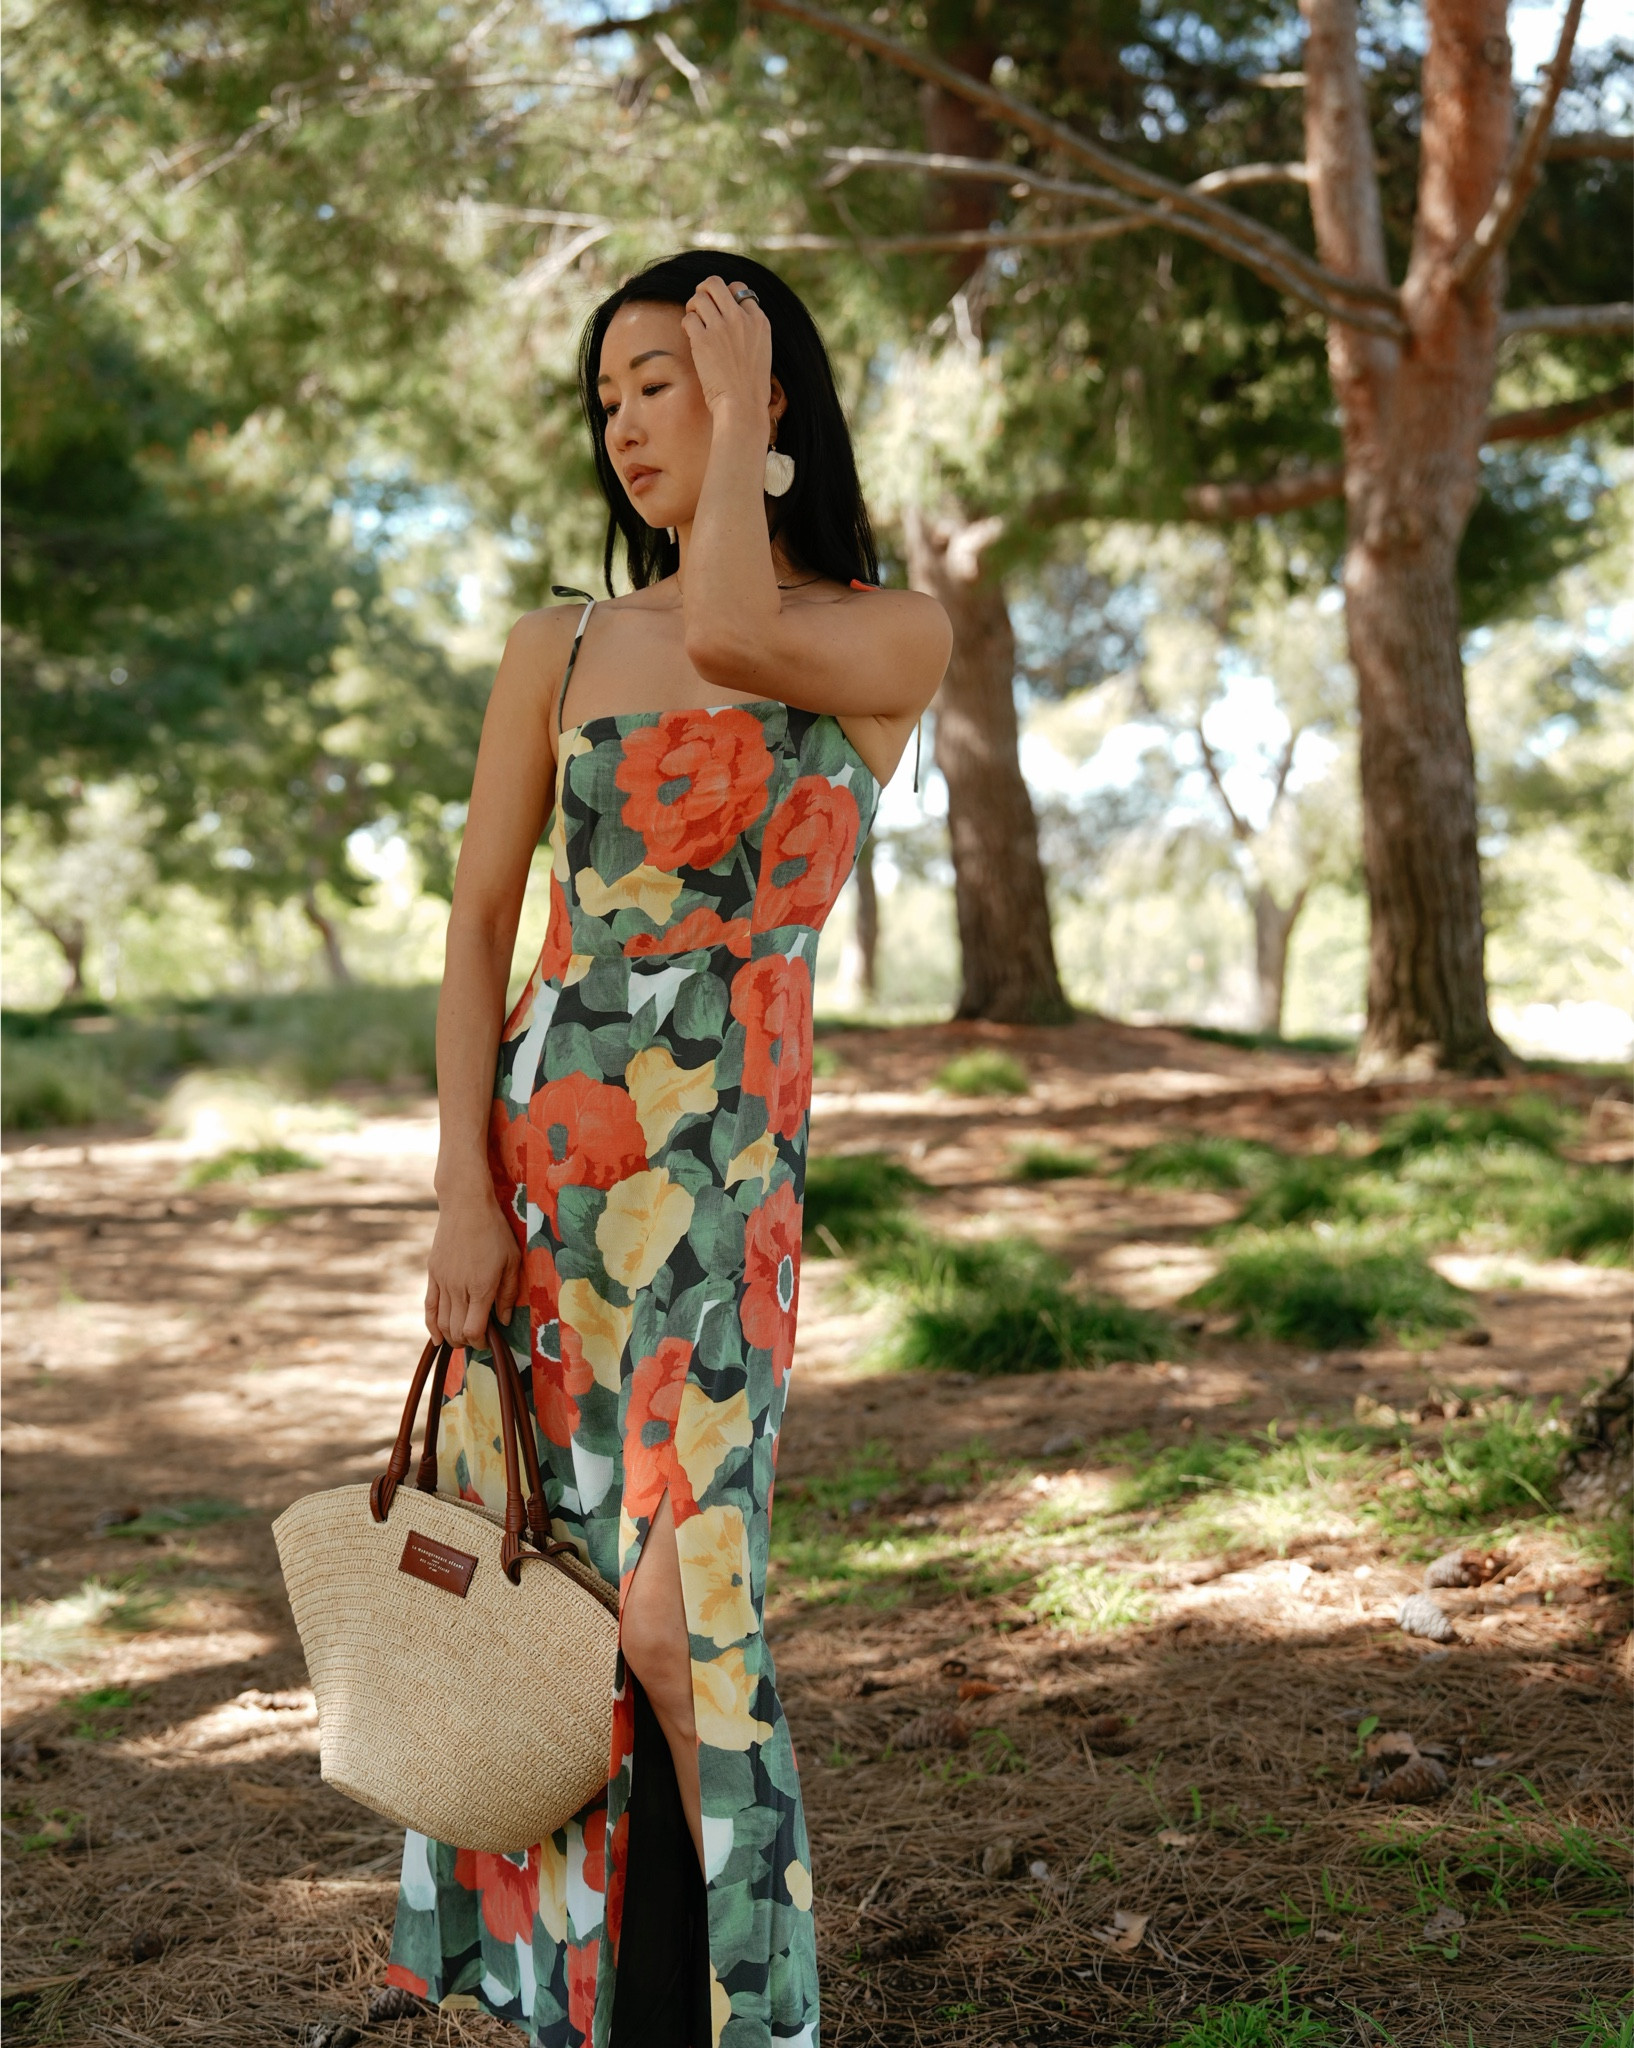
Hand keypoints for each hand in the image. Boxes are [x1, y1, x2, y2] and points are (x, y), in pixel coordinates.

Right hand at [425, 1186, 521, 1349]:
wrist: (466, 1206)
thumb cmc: (495, 1232)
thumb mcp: (512, 1261)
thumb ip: (508, 1294)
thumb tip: (503, 1321)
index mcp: (481, 1288)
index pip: (474, 1330)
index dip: (481, 1343)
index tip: (489, 1341)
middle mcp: (458, 1289)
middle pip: (457, 1331)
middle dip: (467, 1342)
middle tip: (478, 1340)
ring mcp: (443, 1282)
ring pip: (442, 1323)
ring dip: (451, 1337)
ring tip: (462, 1339)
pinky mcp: (433, 1274)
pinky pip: (430, 1307)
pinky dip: (432, 1326)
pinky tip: (438, 1339)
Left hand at [682, 274, 772, 421]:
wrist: (743, 405)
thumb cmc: (751, 386)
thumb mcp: (762, 351)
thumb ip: (750, 329)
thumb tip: (732, 315)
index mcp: (759, 321)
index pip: (738, 288)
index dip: (726, 295)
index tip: (720, 309)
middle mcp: (740, 319)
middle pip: (715, 283)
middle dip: (704, 291)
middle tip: (700, 305)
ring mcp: (721, 328)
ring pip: (699, 298)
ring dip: (693, 307)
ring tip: (695, 322)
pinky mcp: (703, 340)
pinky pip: (688, 318)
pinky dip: (687, 325)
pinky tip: (690, 336)